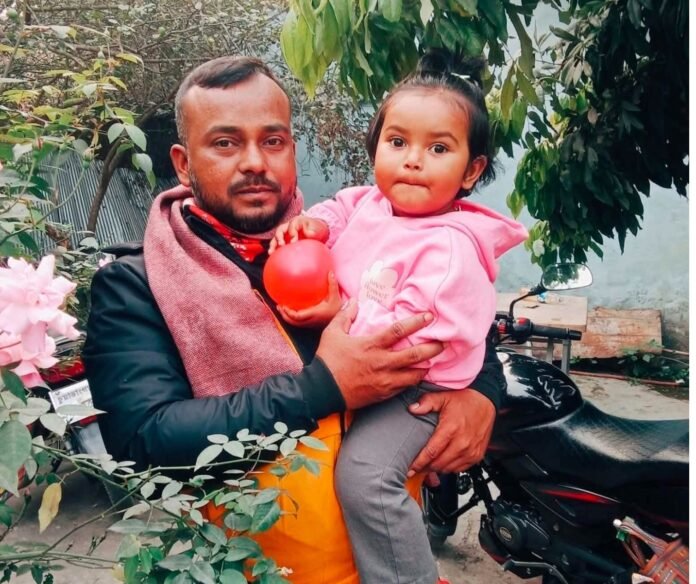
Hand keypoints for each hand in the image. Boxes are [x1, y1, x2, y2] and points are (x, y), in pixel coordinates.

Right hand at [269, 216, 328, 252]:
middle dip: (279, 237)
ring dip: (273, 244)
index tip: (294, 241)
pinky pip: (277, 244)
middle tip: (281, 244)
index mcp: (297, 221)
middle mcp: (288, 226)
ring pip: (276, 237)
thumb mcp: (317, 229)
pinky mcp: (284, 240)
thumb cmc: (316, 230)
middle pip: (280, 230)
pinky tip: (272, 256)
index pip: (292, 226)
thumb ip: (312, 232)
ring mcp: (285, 233)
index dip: (292, 233)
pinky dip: (274, 249)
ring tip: (271, 252)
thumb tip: (307, 235)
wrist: (316, 232)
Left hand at [277, 272, 341, 327]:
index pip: (298, 316)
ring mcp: (310, 324)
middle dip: (284, 315)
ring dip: (286, 317)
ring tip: (281, 307)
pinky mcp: (310, 324)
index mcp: (314, 314)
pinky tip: (290, 308)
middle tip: (278, 306)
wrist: (340, 321)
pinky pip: (298, 322)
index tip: (283, 305)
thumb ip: (333, 285)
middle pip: (293, 322)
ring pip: (294, 323)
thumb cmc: (337, 309)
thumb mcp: (336, 297)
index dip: (289, 313)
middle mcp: (310, 321)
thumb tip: (330, 273)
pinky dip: (291, 317)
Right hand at [316, 301, 444, 409]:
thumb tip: (354, 301)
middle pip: (414, 355)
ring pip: (414, 375)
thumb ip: (345, 315)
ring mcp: (384, 380)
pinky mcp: (383, 394)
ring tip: (434, 361)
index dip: (417, 322)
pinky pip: (405, 387)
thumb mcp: (332, 333)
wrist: (321, 390)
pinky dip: (414, 381)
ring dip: (426, 367)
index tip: (430, 317)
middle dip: (432, 348)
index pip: (399, 331)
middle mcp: (382, 362)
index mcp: (371, 345)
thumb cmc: (327, 360)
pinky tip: (418, 376)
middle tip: (444, 343)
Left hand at [407, 389, 495, 475]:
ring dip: (437, 468)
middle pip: (438, 464)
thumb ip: (427, 402)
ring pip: (448, 469)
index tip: (410, 468)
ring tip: (428, 464)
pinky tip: (443, 461)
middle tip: (416, 466)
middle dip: (425, 467)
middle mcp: (462, 442)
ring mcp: (471, 451)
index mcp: (451, 429)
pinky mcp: (477, 456)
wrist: (486, 402)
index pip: (431, 452)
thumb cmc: (465, 400)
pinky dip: (449, 468)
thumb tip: (412, 409)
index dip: (419, 463)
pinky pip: (459, 469)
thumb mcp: (443, 397)